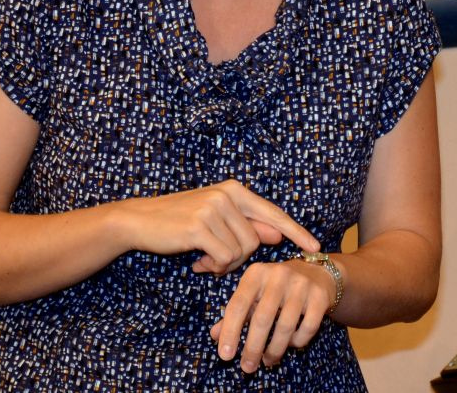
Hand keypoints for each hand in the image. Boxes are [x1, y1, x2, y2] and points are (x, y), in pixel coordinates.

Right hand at [117, 179, 318, 273]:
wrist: (139, 221)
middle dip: (240, 258)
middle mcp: (228, 194)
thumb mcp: (216, 220)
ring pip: (241, 251)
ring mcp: (214, 208)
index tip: (316, 247)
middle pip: (256, 240)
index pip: (274, 213)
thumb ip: (246, 225)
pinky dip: (214, 266)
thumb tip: (276, 235)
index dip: (297, 232)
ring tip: (204, 258)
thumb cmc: (180, 222)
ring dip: (224, 263)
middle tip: (215, 260)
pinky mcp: (200, 225)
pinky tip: (198, 262)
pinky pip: (224, 257)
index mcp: (236, 190)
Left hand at [210, 257, 336, 372]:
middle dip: (253, 348)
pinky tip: (291, 345)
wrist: (316, 273)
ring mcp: (301, 285)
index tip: (225, 356)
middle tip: (247, 368)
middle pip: (262, 318)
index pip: (238, 304)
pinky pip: (307, 328)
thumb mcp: (253, 293)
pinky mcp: (320, 296)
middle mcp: (278, 275)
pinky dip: (298, 341)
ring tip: (268, 361)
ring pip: (286, 326)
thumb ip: (235, 313)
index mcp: (256, 273)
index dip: (230, 332)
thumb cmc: (276, 287)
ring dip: (275, 349)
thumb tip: (214, 336)